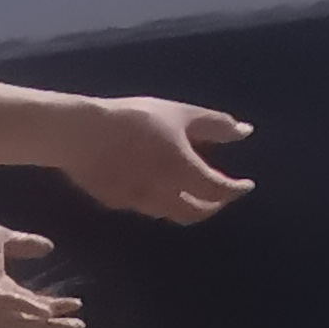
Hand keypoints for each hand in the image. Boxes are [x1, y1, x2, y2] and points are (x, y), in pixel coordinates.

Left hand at [0, 219, 79, 327]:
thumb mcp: (2, 239)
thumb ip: (24, 244)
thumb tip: (48, 246)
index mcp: (3, 291)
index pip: (33, 303)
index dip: (54, 305)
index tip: (76, 304)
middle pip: (32, 320)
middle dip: (56, 324)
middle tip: (79, 327)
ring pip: (25, 322)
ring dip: (49, 326)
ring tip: (73, 327)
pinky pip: (11, 309)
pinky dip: (29, 311)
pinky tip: (47, 313)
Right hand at [59, 95, 251, 224]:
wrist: (82, 133)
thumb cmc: (136, 118)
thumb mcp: (181, 114)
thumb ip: (215, 125)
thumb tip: (245, 132)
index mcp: (182, 171)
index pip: (218, 191)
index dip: (235, 190)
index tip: (246, 186)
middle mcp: (162, 193)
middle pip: (195, 213)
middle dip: (212, 206)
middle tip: (220, 196)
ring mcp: (137, 202)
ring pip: (169, 213)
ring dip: (186, 206)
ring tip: (190, 191)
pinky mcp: (115, 202)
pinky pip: (145, 207)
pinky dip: (160, 201)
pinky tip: (157, 187)